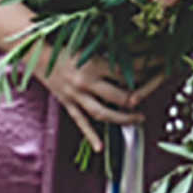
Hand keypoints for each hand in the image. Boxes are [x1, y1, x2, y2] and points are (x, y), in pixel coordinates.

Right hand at [35, 49, 165, 148]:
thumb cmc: (63, 45)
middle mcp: (86, 81)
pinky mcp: (67, 103)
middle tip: (146, 101)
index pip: (124, 73)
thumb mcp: (88, 45)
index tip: (158, 72)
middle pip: (118, 96)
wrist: (34, 51)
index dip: (143, 73)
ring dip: (122, 119)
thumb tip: (136, 51)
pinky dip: (91, 136)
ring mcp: (76, 95)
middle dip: (135, 101)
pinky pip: (81, 122)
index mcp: (93, 63)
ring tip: (137, 120)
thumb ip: (109, 52)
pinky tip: (100, 148)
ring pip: (103, 113)